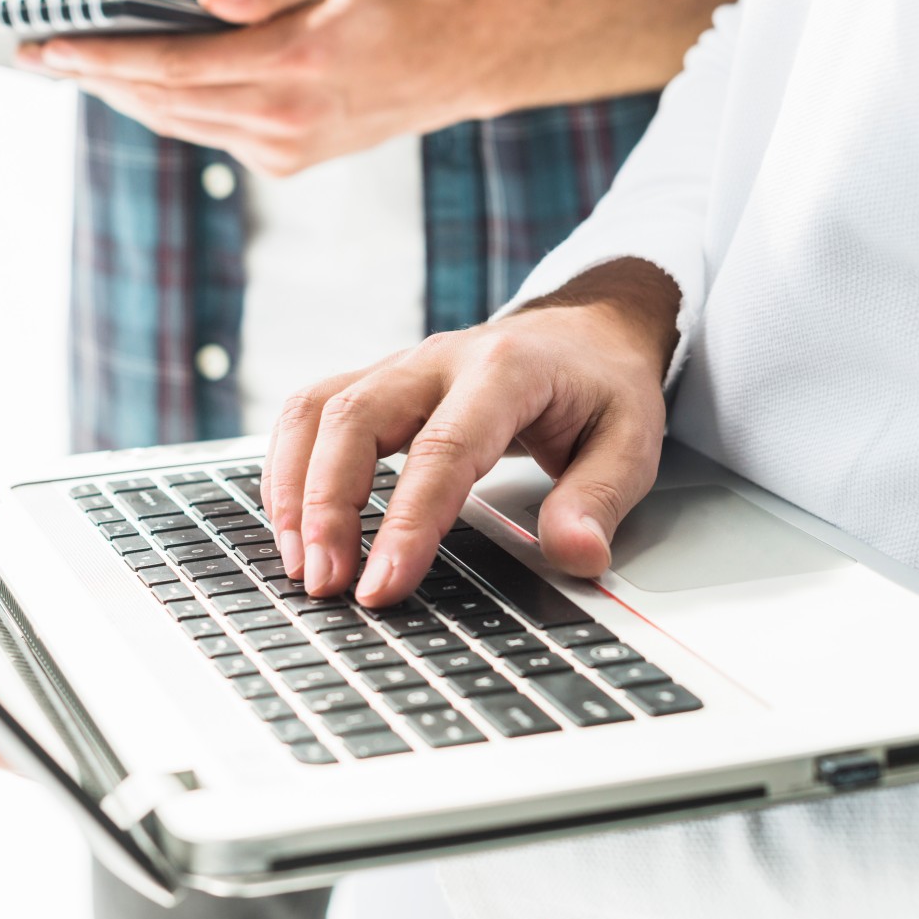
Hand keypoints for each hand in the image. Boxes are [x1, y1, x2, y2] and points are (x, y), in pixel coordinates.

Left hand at [15, 0, 497, 176]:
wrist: (446, 65)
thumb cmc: (383, 3)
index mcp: (293, 61)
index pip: (174, 64)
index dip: (105, 57)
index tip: (50, 43)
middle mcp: (283, 117)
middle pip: (164, 102)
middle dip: (95, 79)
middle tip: (35, 54)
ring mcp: (283, 149)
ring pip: (179, 124)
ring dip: (121, 98)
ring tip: (69, 69)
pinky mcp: (284, 164)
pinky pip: (206, 135)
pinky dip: (165, 110)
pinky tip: (132, 85)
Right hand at [261, 260, 681, 605]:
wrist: (586, 332)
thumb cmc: (602, 390)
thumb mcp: (631, 442)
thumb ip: (599, 499)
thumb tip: (577, 555)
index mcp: (505, 370)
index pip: (442, 449)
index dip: (406, 522)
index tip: (383, 586)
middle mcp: (438, 359)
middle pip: (355, 419)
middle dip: (327, 507)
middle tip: (324, 584)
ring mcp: (400, 366)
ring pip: (317, 410)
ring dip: (293, 488)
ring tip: (297, 563)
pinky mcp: (376, 382)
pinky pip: (310, 411)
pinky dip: (287, 467)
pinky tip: (290, 524)